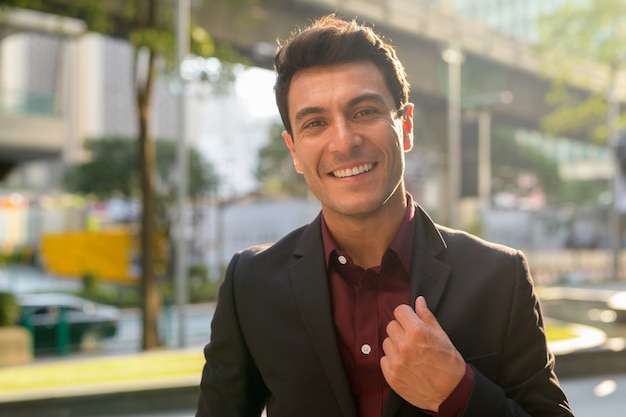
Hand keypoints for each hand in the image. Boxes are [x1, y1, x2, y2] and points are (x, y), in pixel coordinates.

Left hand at [380, 296, 465, 411]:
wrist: (451, 392)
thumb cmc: (449, 363)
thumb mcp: (442, 335)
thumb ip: (427, 316)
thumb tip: (419, 301)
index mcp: (417, 332)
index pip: (399, 311)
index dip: (406, 315)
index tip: (410, 320)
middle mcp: (404, 345)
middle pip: (391, 325)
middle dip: (401, 329)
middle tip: (412, 339)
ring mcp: (396, 361)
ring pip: (386, 342)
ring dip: (395, 345)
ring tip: (410, 353)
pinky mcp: (391, 376)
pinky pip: (384, 359)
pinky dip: (392, 360)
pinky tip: (405, 364)